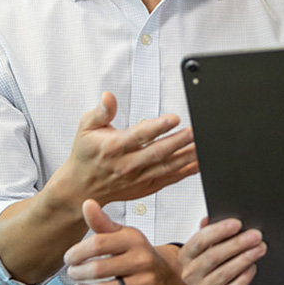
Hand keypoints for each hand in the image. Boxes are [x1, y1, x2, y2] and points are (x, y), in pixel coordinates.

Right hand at [51, 92, 198, 208]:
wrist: (81, 188)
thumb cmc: (86, 154)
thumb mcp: (86, 127)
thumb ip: (101, 111)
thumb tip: (108, 96)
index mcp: (114, 147)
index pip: (139, 135)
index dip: (158, 127)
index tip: (174, 118)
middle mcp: (127, 164)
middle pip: (157, 152)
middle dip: (179, 141)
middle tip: (196, 131)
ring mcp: (138, 178)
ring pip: (167, 167)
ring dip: (187, 156)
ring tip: (202, 145)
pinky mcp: (146, 187)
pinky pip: (169, 179)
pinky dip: (185, 171)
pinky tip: (198, 163)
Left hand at [64, 199, 186, 284]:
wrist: (167, 272)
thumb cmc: (137, 252)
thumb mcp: (122, 234)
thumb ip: (101, 222)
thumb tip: (87, 203)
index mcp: (134, 240)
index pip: (98, 243)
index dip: (77, 252)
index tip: (68, 258)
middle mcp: (143, 260)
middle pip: (98, 269)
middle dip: (78, 273)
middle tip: (72, 273)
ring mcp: (147, 282)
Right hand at [179, 217, 266, 284]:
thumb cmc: (205, 261)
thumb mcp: (203, 245)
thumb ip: (207, 230)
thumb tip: (210, 217)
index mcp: (185, 255)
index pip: (200, 240)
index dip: (219, 230)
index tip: (238, 223)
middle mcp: (189, 274)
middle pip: (214, 256)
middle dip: (238, 244)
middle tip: (256, 236)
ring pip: (224, 273)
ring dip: (244, 259)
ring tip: (259, 249)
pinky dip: (243, 278)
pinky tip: (252, 267)